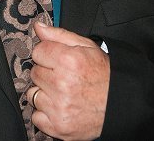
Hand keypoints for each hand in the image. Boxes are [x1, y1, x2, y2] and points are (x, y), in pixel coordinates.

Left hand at [27, 22, 109, 140]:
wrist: (120, 104)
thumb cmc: (103, 74)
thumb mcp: (86, 46)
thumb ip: (59, 35)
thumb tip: (38, 27)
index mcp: (68, 60)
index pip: (37, 52)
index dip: (47, 55)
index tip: (56, 60)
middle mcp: (62, 84)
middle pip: (34, 73)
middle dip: (46, 73)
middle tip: (62, 76)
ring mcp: (59, 107)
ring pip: (33, 94)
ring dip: (44, 93)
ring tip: (61, 92)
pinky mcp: (59, 126)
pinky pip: (36, 117)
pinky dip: (45, 113)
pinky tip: (59, 107)